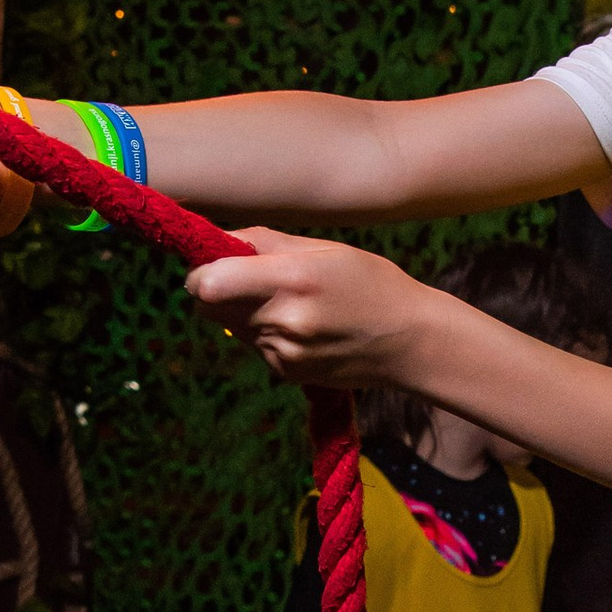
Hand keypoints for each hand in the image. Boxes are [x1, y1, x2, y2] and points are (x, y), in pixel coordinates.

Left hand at [186, 232, 432, 387]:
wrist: (411, 342)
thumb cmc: (371, 283)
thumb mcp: (325, 249)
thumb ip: (264, 242)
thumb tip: (217, 239)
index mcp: (292, 278)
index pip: (208, 283)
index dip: (201, 273)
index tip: (213, 263)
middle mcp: (283, 320)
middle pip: (210, 306)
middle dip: (218, 289)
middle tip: (251, 278)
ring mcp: (283, 352)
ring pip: (231, 325)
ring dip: (245, 311)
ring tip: (293, 302)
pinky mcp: (286, 372)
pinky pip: (255, 345)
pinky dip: (266, 332)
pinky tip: (305, 326)